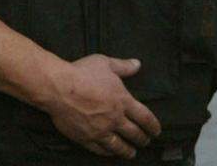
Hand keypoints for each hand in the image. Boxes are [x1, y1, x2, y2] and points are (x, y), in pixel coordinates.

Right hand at [42, 54, 161, 158]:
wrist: (59, 88)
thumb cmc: (82, 73)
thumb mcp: (107, 63)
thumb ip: (124, 66)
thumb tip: (137, 64)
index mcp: (123, 101)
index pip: (144, 117)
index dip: (153, 126)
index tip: (157, 131)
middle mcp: (114, 118)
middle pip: (134, 133)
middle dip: (142, 139)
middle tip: (146, 142)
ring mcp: (99, 130)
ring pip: (118, 146)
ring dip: (127, 151)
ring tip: (132, 153)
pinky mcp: (84, 137)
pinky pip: (99, 149)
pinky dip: (108, 152)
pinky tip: (111, 153)